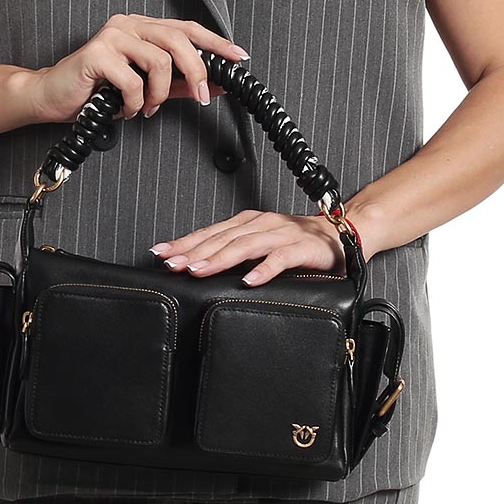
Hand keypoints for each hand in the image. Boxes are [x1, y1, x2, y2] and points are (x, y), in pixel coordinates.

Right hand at [27, 14, 244, 124]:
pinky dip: (136, 102)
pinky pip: (132, 80)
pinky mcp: (96, 53)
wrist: (52, 98)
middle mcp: (128, 25)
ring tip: (149, 108)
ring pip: (159, 61)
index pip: (187, 28)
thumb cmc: (96, 92)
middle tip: (202, 97)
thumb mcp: (146, 90)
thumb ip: (179, 85)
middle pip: (178, 39)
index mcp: (142, 28)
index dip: (216, 43)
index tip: (238, 57)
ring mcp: (111, 36)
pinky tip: (127, 109)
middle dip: (196, 71)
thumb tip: (214, 85)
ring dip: (160, 94)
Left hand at [150, 209, 346, 287]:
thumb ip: (234, 253)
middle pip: (221, 238)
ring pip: (245, 245)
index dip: (184, 242)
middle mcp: (261, 224)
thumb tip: (197, 267)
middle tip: (172, 264)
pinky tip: (249, 281)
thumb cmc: (298, 243)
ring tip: (199, 270)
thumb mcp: (260, 245)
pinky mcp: (302, 248)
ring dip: (220, 258)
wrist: (343, 233)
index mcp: (248, 223)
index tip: (160, 253)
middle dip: (193, 251)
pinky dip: (264, 269)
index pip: (210, 233)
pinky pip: (280, 259)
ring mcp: (282, 235)